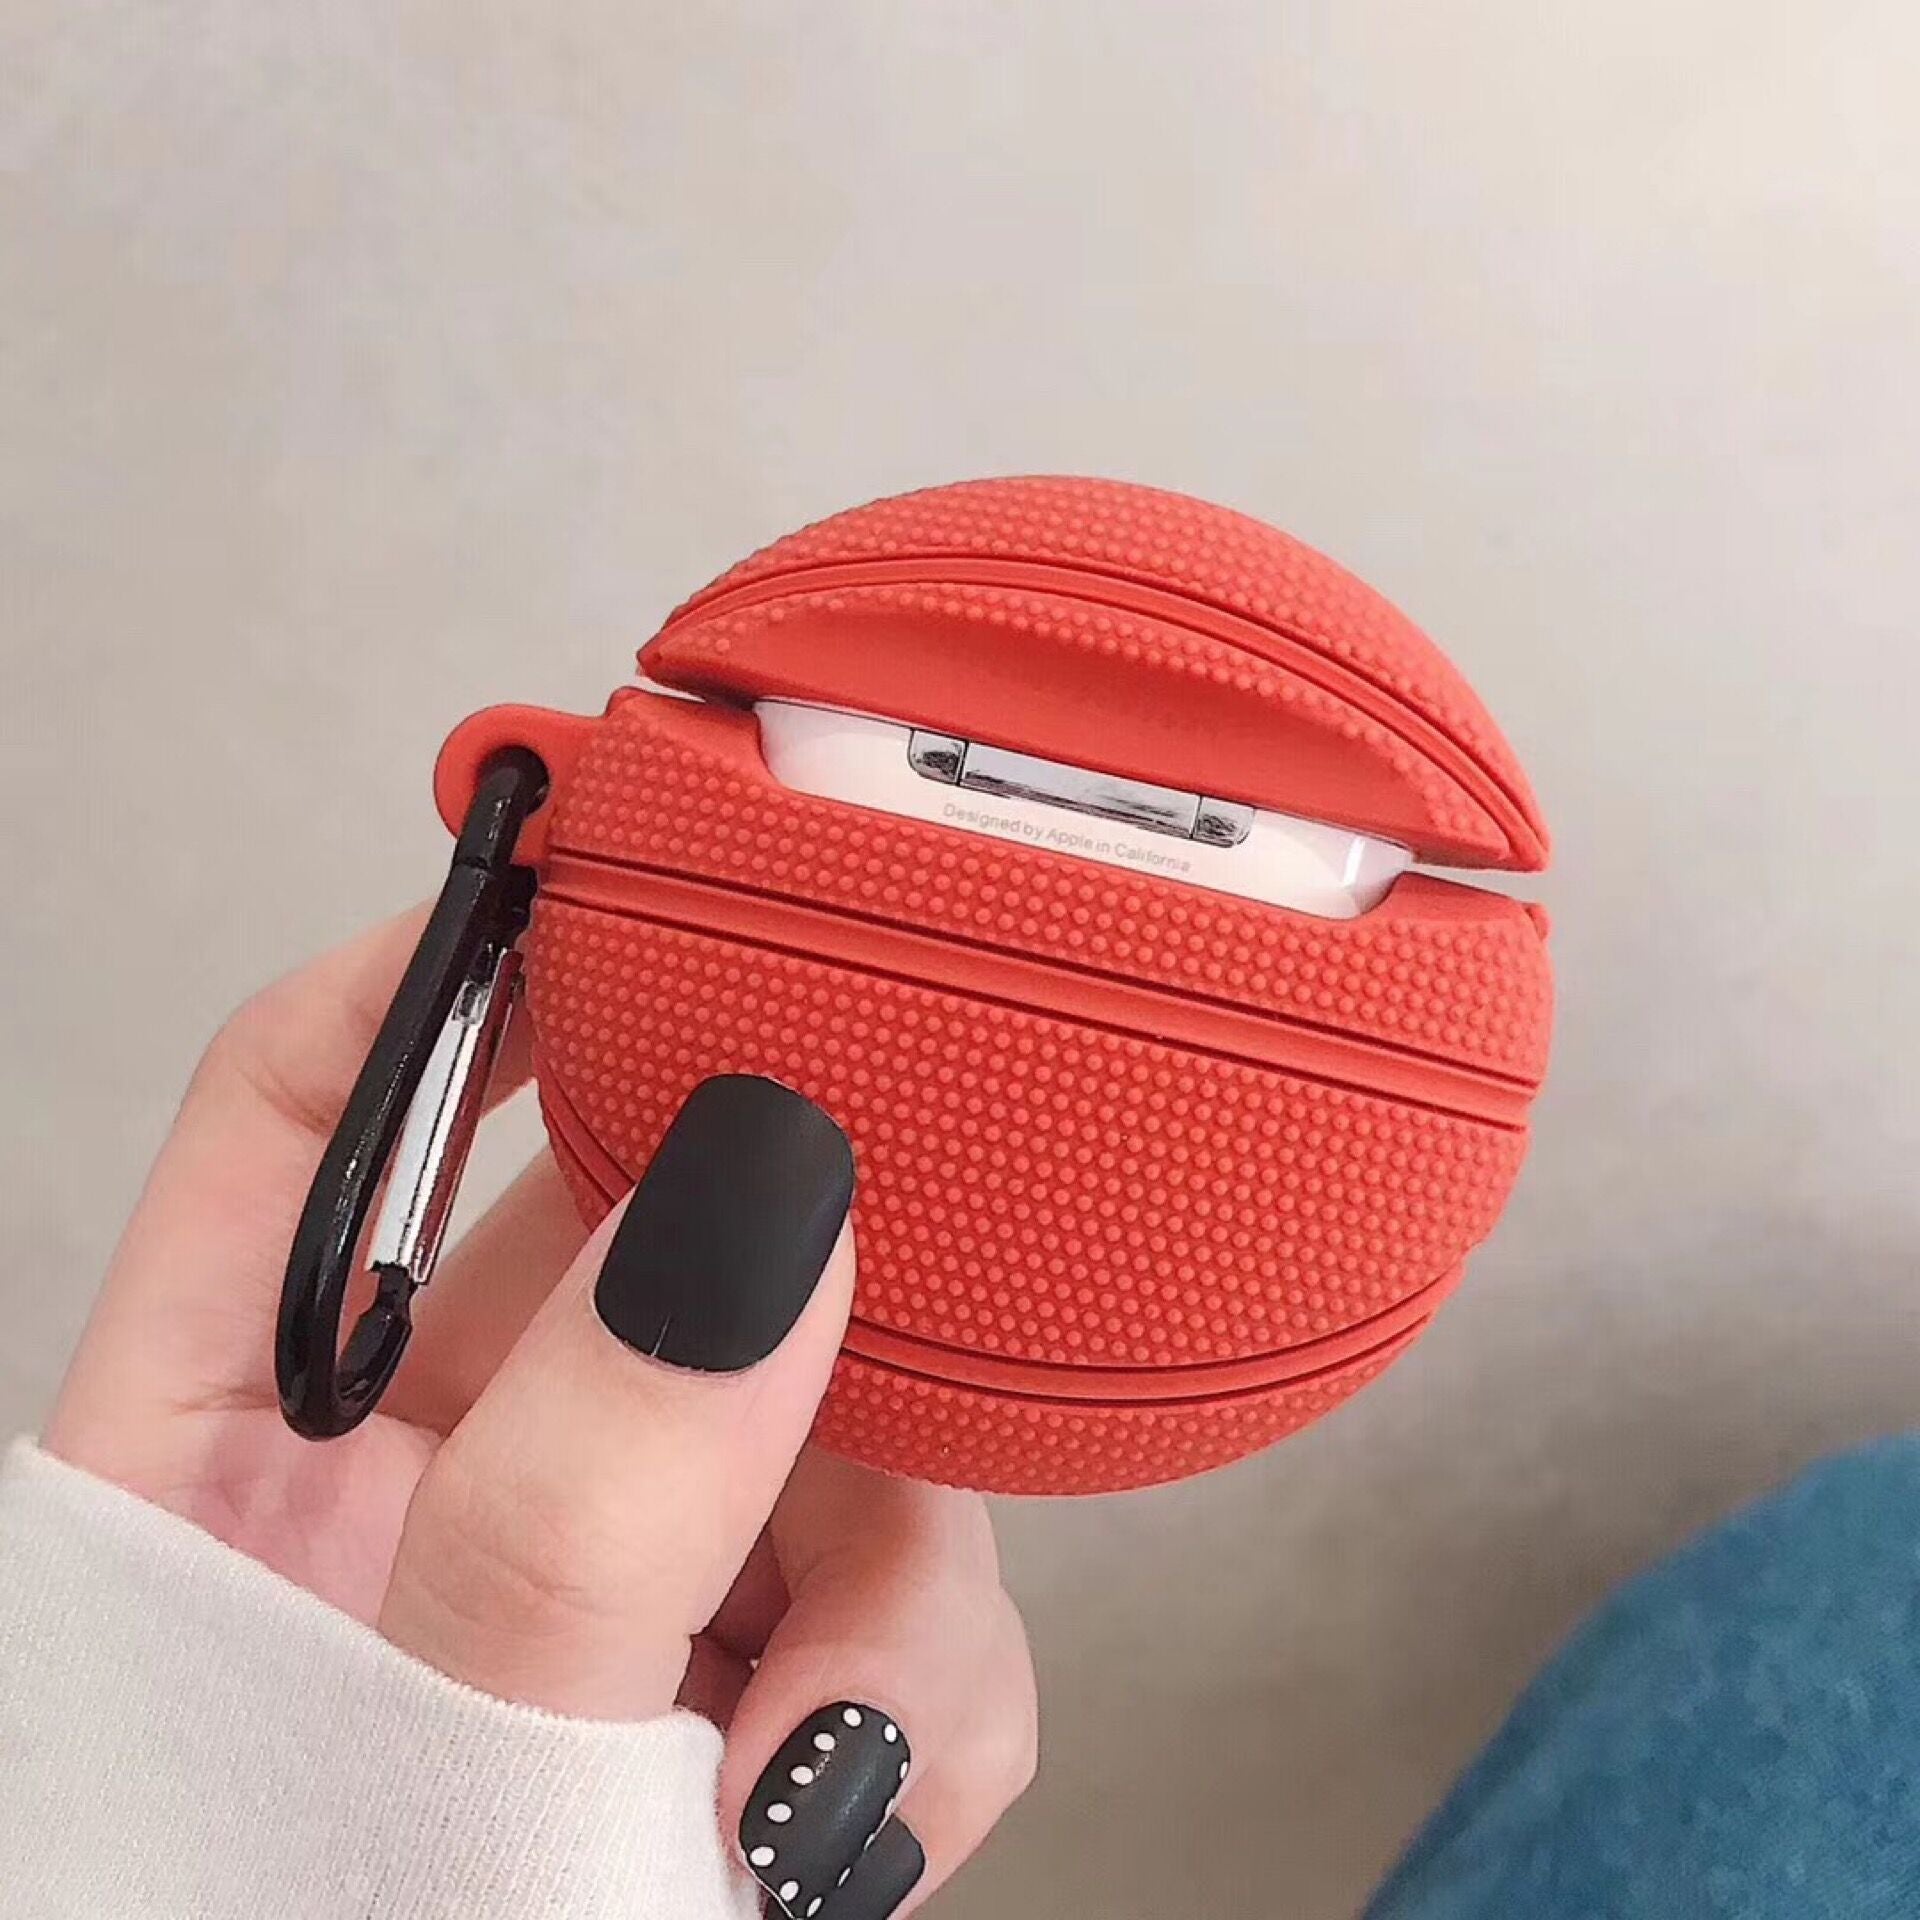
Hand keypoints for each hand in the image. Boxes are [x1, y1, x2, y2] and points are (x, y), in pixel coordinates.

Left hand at [45, 909, 1036, 1917]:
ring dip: (873, 1549)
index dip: (436, 969)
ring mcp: (602, 1600)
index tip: (595, 868)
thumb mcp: (430, 1795)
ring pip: (791, 1416)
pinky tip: (862, 1801)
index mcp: (223, 1479)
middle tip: (854, 1262)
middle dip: (761, 1278)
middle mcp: (426, 1508)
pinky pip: (878, 1586)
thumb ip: (583, 1507)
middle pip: (616, 1242)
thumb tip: (758, 1196)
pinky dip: (920, 1676)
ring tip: (829, 1733)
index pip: (303, 1115)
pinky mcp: (740, 1697)